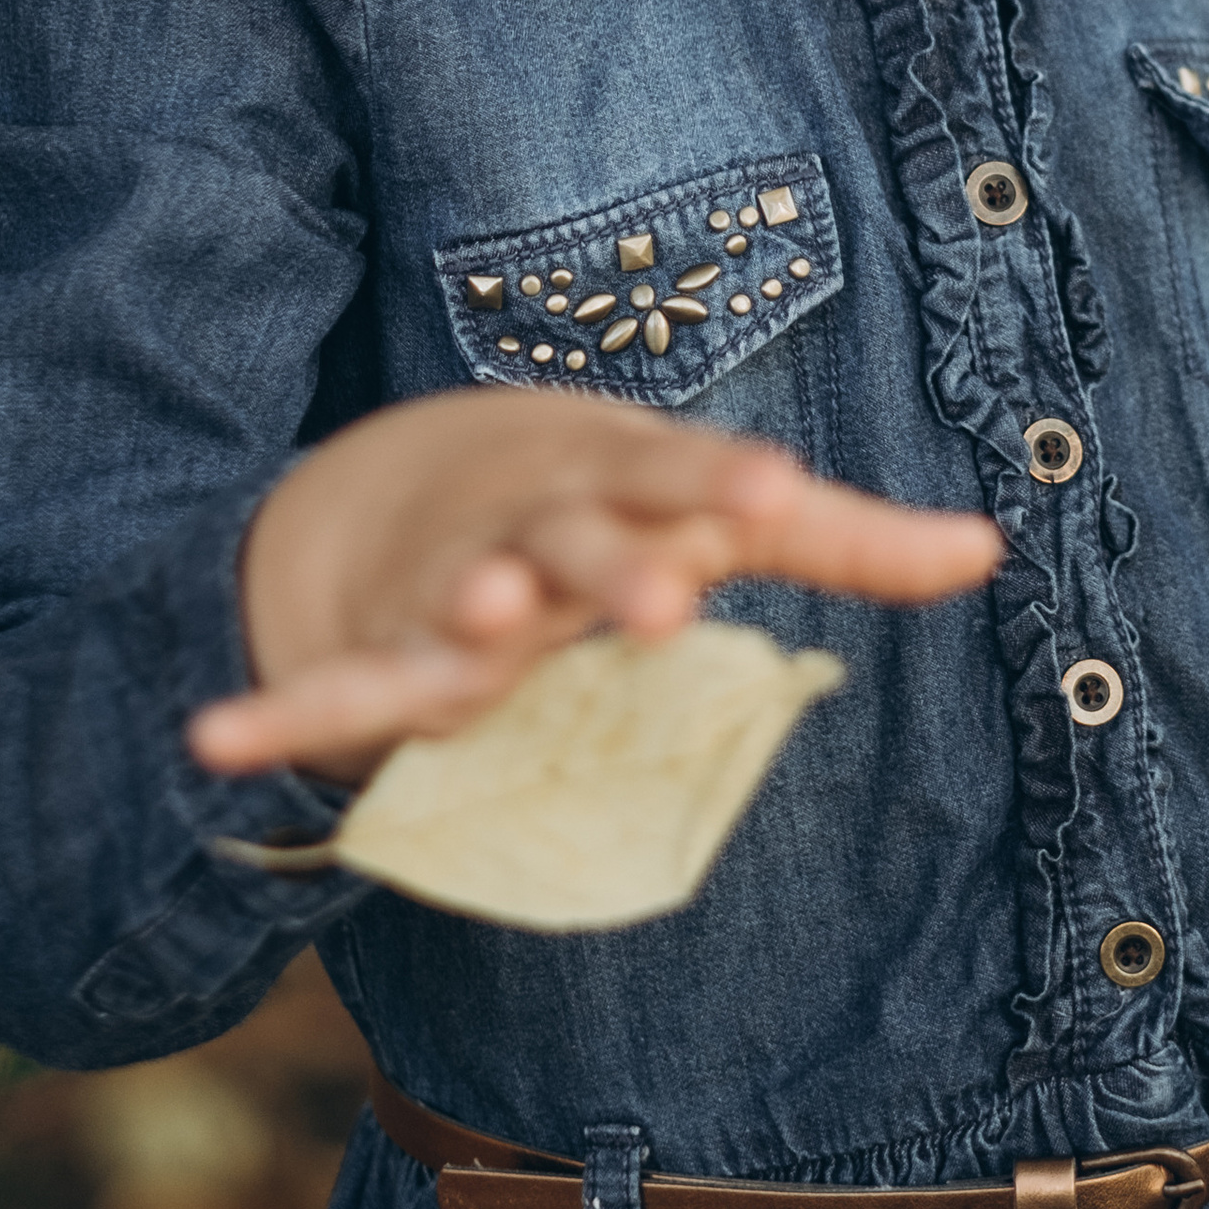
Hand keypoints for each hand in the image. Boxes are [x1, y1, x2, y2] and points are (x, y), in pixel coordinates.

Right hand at [188, 385, 1001, 784]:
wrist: (416, 473)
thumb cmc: (609, 499)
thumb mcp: (714, 505)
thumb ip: (847, 539)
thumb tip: (991, 549)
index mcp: (627, 484)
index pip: (689, 480)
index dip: (732, 486)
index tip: (782, 490)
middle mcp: (542, 525)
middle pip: (584, 540)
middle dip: (620, 567)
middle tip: (667, 596)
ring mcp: (456, 585)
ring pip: (466, 604)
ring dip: (470, 607)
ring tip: (480, 613)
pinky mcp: (385, 650)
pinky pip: (332, 687)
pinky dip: (277, 712)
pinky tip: (216, 735)